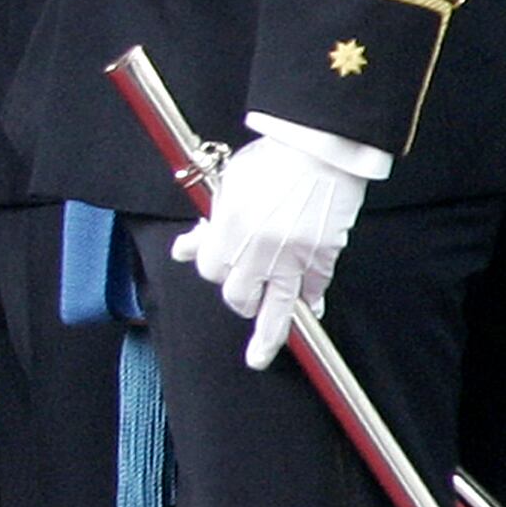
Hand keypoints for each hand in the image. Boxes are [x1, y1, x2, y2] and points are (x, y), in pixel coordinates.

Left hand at [170, 119, 370, 367]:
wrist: (318, 150)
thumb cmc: (271, 160)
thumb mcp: (228, 184)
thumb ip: (208, 222)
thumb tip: (183, 249)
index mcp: (229, 229)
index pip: (209, 269)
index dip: (210, 267)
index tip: (216, 262)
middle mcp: (258, 250)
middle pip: (237, 295)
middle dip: (237, 298)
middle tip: (242, 296)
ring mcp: (293, 257)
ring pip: (276, 309)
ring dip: (267, 336)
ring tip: (260, 357)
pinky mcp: (323, 257)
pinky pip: (314, 291)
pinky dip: (311, 302)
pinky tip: (310, 311)